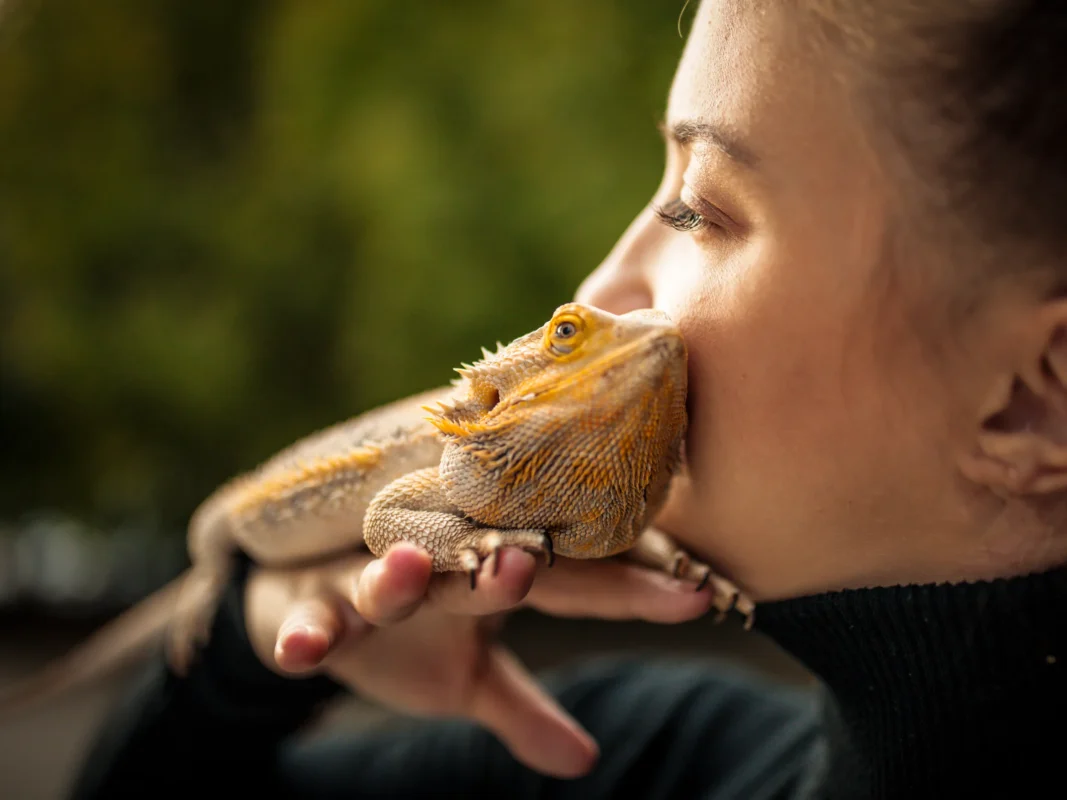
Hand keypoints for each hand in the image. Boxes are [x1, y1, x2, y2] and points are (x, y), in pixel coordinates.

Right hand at [243, 543, 715, 777]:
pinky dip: (303, 632)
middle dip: (508, 564)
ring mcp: (367, 580)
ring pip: (384, 577)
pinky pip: (307, 619)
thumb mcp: (464, 678)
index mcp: (487, 577)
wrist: (299, 604)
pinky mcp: (310, 605)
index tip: (697, 596)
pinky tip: (300, 651)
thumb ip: (522, 709)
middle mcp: (436, 566)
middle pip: (478, 562)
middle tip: (535, 559)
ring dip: (396, 577)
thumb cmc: (401, 634)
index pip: (568, 580)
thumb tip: (585, 760)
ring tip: (409, 569)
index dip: (627, 590)